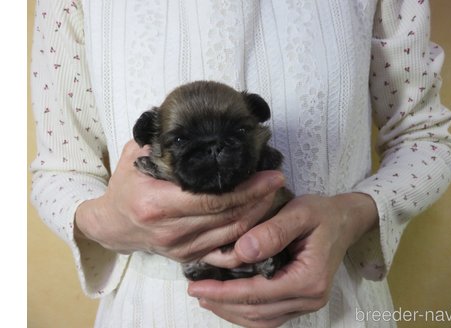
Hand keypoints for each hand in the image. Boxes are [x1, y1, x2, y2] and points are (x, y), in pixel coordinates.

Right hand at [74, 140, 284, 262]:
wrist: (113, 225)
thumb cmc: (126, 186)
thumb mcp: (136, 156)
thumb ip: (163, 142)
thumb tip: (196, 122)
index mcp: (157, 204)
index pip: (212, 199)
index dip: (247, 188)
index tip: (270, 174)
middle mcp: (171, 231)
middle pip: (227, 218)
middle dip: (259, 199)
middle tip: (277, 179)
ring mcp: (181, 248)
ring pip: (231, 235)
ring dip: (257, 215)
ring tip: (272, 194)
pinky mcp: (188, 258)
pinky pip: (224, 251)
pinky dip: (246, 237)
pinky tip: (259, 221)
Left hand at [188, 193, 377, 326]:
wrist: (345, 221)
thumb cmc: (323, 214)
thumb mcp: (301, 213)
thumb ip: (273, 231)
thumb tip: (242, 251)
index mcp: (309, 279)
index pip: (258, 293)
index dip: (224, 292)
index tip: (196, 285)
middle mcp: (310, 298)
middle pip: (257, 313)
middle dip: (223, 304)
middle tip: (195, 290)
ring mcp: (306, 303)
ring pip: (262, 320)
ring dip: (231, 311)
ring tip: (206, 297)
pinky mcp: (301, 301)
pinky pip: (269, 316)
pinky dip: (245, 311)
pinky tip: (228, 300)